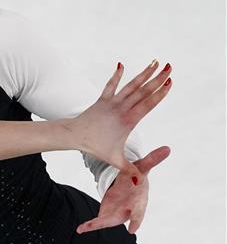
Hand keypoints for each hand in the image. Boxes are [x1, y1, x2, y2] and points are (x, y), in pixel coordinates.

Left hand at [69, 61, 170, 177]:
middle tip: (170, 67)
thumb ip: (129, 170)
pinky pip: (110, 85)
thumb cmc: (95, 147)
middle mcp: (121, 108)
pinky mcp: (102, 100)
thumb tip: (140, 182)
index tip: (170, 82)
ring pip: (130, 85)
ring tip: (155, 62)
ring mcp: (111, 102)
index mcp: (127, 120)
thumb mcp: (114, 159)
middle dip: (157, 78)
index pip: (148, 104)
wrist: (74, 136)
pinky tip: (121, 64)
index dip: (160, 93)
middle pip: (143, 91)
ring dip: (143, 73)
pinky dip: (117, 75)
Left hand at [77, 146, 169, 233]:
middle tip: (108, 232)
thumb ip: (153, 160)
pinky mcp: (106, 215)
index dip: (136, 220)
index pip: (138, 212)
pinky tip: (79, 229)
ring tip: (85, 227)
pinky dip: (89, 226)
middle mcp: (128, 210)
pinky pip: (97, 222)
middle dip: (112, 223)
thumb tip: (168, 148)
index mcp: (138, 201)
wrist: (129, 186)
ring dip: (97, 224)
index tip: (133, 230)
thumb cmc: (137, 177)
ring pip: (106, 221)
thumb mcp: (142, 167)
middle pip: (121, 219)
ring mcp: (117, 214)